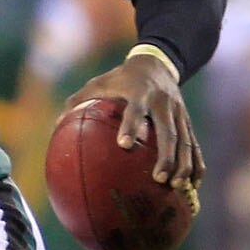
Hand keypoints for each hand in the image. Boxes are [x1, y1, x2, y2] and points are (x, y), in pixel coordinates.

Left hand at [72, 47, 199, 187]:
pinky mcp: (187, 121)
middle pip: (169, 132)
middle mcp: (163, 103)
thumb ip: (77, 101)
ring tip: (176, 186)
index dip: (130, 125)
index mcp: (139, 93)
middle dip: (166, 156)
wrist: (157, 63)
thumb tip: (54, 126)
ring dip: (183, 164)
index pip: (135, 110)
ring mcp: (179, 112)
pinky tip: (193, 184)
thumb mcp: (98, 83)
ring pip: (186, 141)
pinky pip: (194, 144)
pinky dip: (196, 164)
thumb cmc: (120, 78)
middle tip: (158, 178)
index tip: (123, 144)